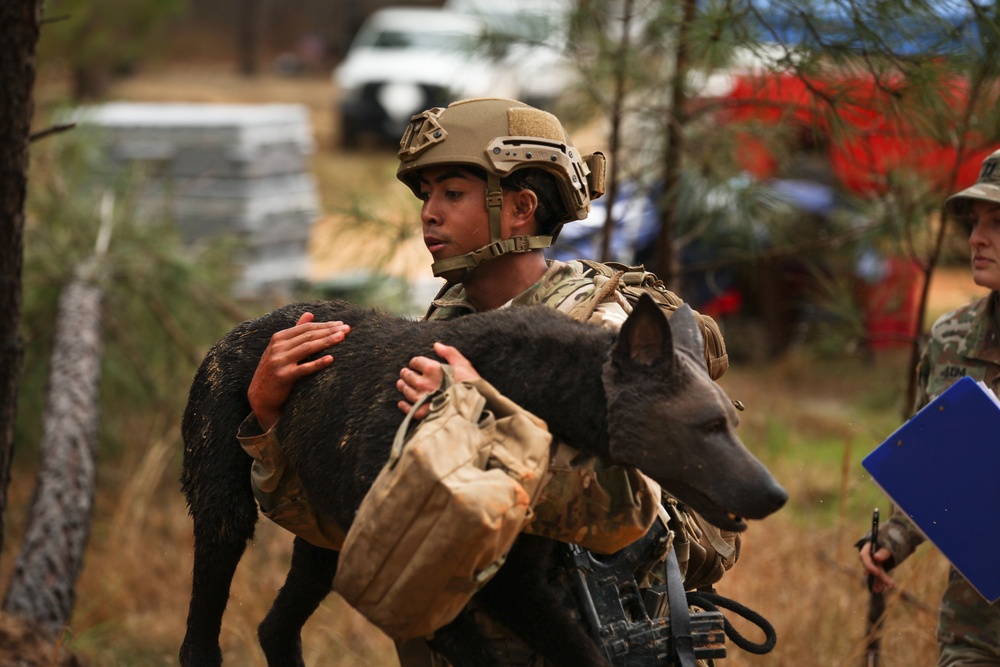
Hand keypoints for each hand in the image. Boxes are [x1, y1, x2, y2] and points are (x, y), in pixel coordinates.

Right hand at [248, 312, 350, 431]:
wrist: (261, 397)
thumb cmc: (275, 370)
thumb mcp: (281, 349)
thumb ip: (296, 332)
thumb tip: (310, 314)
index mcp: (278, 338)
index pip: (306, 328)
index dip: (325, 325)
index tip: (341, 323)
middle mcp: (277, 347)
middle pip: (308, 336)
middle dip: (329, 331)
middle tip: (347, 329)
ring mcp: (279, 361)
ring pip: (308, 348)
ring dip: (327, 342)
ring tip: (342, 338)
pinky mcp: (283, 377)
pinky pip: (304, 368)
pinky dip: (318, 363)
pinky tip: (331, 359)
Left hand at [396, 342, 479, 418]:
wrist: (474, 406)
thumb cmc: (471, 384)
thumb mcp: (463, 364)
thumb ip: (449, 352)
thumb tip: (436, 345)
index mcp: (432, 369)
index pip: (416, 362)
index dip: (415, 362)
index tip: (415, 364)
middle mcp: (424, 383)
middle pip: (408, 376)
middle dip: (406, 373)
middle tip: (404, 373)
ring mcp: (422, 398)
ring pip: (406, 391)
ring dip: (403, 386)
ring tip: (401, 384)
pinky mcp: (423, 412)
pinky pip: (409, 409)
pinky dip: (404, 406)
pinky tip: (401, 403)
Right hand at [859, 540, 894, 593]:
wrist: (896, 534)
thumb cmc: (892, 537)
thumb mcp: (889, 543)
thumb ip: (883, 551)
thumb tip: (876, 558)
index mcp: (867, 546)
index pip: (864, 556)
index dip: (869, 565)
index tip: (877, 573)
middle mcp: (868, 554)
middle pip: (870, 566)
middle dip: (878, 577)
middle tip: (888, 586)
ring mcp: (873, 560)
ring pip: (873, 572)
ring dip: (878, 582)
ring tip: (882, 590)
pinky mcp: (878, 565)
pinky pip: (877, 574)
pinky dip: (880, 581)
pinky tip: (882, 589)